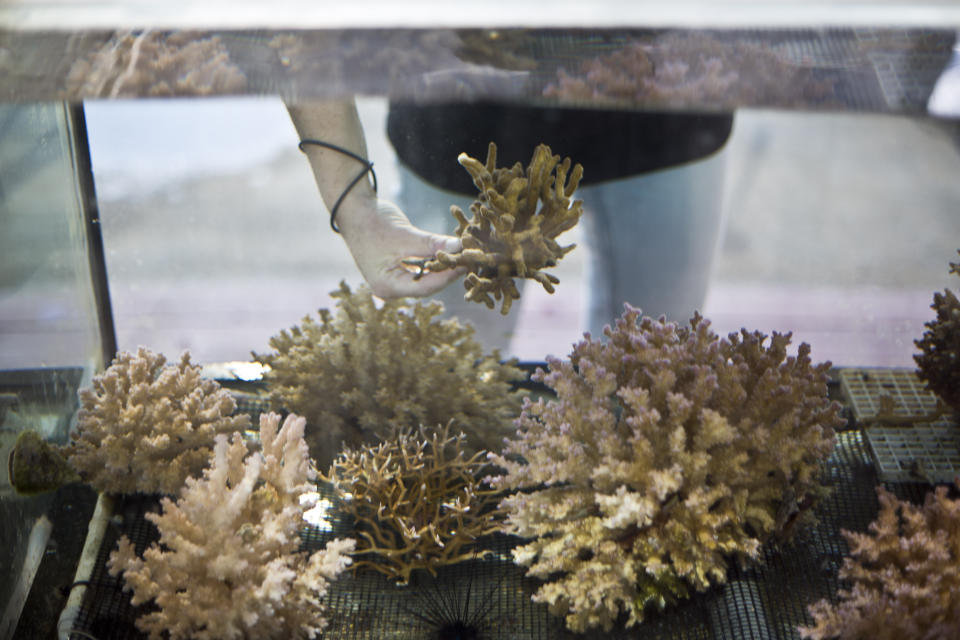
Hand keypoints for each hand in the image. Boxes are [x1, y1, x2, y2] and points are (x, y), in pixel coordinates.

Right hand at [339, 198, 463, 298]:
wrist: (353, 209)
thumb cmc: (373, 222)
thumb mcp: (405, 234)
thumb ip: (432, 244)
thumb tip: (460, 247)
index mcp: (387, 286)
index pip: (426, 287)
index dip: (449, 275)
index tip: (467, 263)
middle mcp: (390, 288)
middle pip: (427, 285)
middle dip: (448, 271)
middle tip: (470, 258)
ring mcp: (393, 280)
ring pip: (426, 278)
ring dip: (443, 266)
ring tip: (463, 255)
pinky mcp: (397, 270)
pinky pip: (420, 270)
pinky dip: (434, 261)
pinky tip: (448, 252)